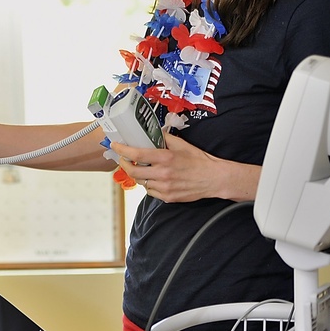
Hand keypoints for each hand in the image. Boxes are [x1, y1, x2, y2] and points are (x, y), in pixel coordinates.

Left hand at [112, 133, 259, 202]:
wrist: (214, 179)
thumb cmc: (199, 160)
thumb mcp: (182, 144)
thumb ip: (164, 138)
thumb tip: (152, 132)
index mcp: (165, 157)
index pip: (136, 153)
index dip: (122, 149)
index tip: (115, 145)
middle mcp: (162, 173)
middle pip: (132, 171)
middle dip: (124, 164)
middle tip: (123, 159)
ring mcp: (164, 187)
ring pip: (141, 182)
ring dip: (138, 174)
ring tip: (142, 168)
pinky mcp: (167, 197)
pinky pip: (150, 191)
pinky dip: (149, 185)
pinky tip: (154, 179)